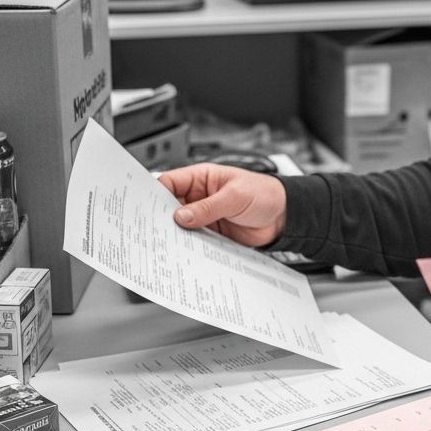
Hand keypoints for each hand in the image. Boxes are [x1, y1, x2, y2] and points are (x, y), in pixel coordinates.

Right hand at [157, 163, 286, 246]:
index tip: (145, 208)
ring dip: (177, 235)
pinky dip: (190, 246)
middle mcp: (199, 197)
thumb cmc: (265, 194)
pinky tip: (186, 252)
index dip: (155, 194)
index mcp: (201, 178)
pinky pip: (196, 240)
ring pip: (182, 226)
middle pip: (171, 207)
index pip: (170, 183)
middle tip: (154, 230)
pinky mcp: (212, 234)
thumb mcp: (234, 197)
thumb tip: (181, 216)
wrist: (285, 217)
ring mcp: (205, 216)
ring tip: (168, 244)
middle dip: (162, 218)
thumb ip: (208, 207)